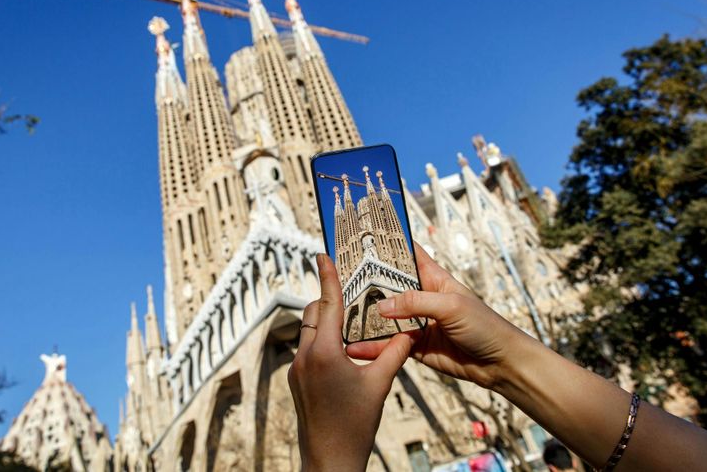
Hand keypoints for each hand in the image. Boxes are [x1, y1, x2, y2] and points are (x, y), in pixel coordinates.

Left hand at [288, 254, 411, 471]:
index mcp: (325, 352)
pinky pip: (308, 349)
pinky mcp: (296, 380)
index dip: (327, 277)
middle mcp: (306, 356)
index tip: (323, 254)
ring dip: (325, 321)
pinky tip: (342, 349)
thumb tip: (410, 332)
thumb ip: (395, 354)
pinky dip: (322, 340)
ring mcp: (297, 369)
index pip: (327, 304)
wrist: (330, 459)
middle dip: (328, 300)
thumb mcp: (380, 385)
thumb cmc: (355, 424)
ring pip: (309, 331)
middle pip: (313, 314)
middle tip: (348, 290)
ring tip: (348, 318)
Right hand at [346, 243, 528, 389]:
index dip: (388, 246)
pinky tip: (355, 347)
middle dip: (366, 284)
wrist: (500, 364)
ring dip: (365, 318)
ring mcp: (418, 322)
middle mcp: (422, 298)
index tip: (362, 238)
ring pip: (385, 317)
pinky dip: (373, 347)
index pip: (408, 255)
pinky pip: (389, 345)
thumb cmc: (484, 326)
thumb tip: (382, 306)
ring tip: (340, 316)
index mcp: (434, 279)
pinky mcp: (415, 346)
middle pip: (389, 287)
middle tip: (338, 281)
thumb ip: (415, 303)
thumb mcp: (451, 306)